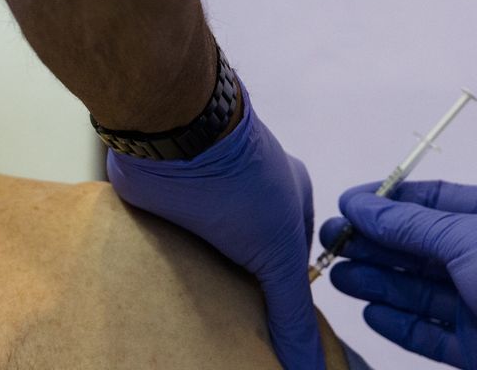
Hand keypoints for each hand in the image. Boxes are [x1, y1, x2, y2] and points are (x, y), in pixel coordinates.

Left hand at [106, 87, 323, 369]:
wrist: (170, 131)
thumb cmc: (239, 180)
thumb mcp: (278, 253)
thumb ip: (292, 312)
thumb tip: (309, 369)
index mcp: (289, 200)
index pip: (292, 268)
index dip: (284, 307)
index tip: (277, 348)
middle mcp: (250, 198)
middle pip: (248, 264)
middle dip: (242, 302)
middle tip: (233, 347)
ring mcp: (207, 202)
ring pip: (209, 260)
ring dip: (204, 290)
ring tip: (199, 339)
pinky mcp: (167, 206)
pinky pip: (171, 249)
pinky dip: (170, 274)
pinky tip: (166, 306)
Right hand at [323, 180, 476, 369]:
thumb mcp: (468, 238)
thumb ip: (409, 224)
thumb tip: (357, 203)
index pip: (435, 200)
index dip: (389, 201)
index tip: (347, 203)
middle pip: (421, 246)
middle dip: (376, 243)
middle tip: (331, 241)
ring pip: (420, 289)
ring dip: (378, 281)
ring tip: (337, 276)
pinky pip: (429, 330)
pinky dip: (398, 321)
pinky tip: (368, 311)